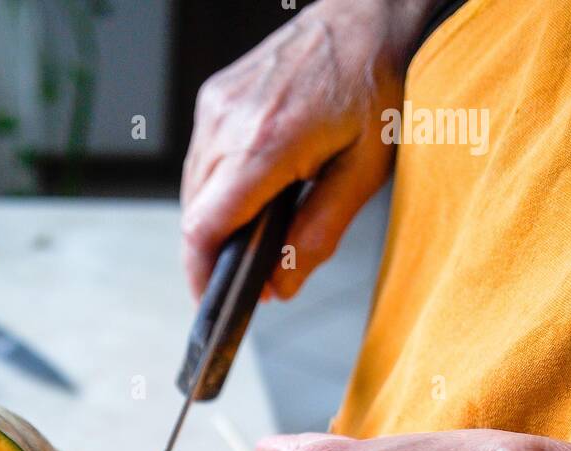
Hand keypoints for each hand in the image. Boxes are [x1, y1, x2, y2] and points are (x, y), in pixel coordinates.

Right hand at [180, 0, 433, 298]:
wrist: (369, 16)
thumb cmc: (377, 88)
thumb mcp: (364, 173)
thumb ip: (319, 234)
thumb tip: (280, 287)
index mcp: (265, 143)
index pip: (204, 227)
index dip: (200, 275)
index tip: (210, 301)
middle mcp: (229, 121)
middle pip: (195, 213)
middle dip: (214, 253)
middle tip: (249, 273)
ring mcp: (216, 105)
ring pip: (193, 189)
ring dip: (215, 220)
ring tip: (254, 232)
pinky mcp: (215, 96)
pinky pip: (201, 159)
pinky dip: (217, 187)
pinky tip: (250, 191)